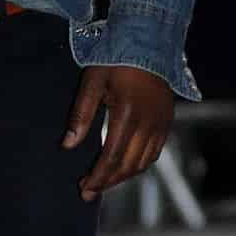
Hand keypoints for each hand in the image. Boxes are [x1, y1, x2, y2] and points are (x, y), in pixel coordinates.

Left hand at [64, 65, 174, 198]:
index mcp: (127, 115)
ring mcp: (161, 124)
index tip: (84, 188)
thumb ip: (80, 115)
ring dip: (123, 176)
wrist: (150, 43)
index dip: (98, 177)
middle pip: (128, 165)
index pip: (111, 157)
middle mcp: (148, 123)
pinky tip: (124, 167)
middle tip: (89, 192)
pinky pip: (154, 153)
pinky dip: (138, 165)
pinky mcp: (168, 122)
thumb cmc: (116, 59)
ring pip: (143, 163)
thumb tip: (67, 145)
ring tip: (104, 182)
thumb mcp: (92, 83)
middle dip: (108, 182)